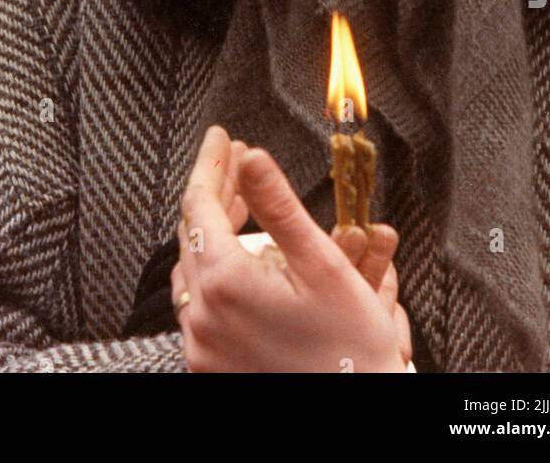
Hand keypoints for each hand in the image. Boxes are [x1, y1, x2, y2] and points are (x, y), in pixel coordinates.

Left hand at [171, 125, 408, 372]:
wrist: (358, 413)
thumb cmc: (350, 350)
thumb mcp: (322, 264)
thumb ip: (279, 205)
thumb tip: (253, 158)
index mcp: (225, 283)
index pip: (200, 202)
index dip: (212, 163)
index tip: (221, 137)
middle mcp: (203, 316)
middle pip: (193, 233)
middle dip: (216, 193)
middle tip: (238, 164)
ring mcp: (203, 346)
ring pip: (192, 269)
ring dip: (214, 233)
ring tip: (243, 209)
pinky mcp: (210, 367)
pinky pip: (199, 306)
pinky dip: (215, 274)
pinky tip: (243, 263)